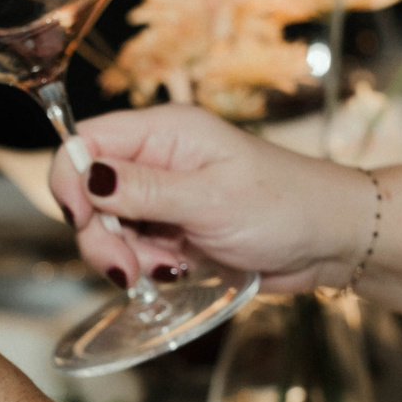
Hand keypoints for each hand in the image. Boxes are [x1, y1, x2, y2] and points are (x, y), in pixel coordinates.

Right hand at [45, 104, 373, 292]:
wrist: (331, 241)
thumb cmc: (286, 207)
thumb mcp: (210, 199)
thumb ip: (143, 190)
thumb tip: (86, 175)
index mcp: (163, 132)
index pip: (84, 142)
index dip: (70, 182)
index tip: (82, 221)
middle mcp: (156, 158)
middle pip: (88, 193)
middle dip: (100, 236)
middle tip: (127, 270)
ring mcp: (162, 195)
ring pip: (107, 227)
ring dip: (127, 257)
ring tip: (171, 268)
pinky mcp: (171, 228)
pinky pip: (134, 249)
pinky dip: (148, 267)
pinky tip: (181, 269)